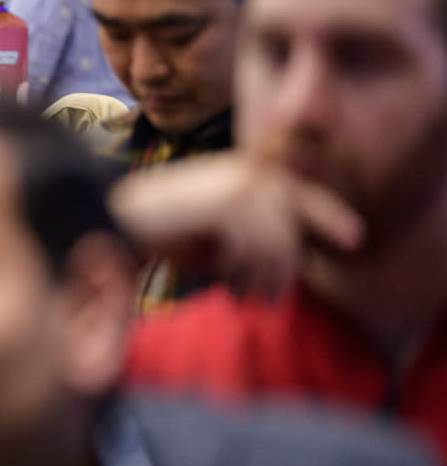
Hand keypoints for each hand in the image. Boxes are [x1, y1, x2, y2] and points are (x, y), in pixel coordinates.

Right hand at [110, 153, 363, 298]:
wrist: (111, 227)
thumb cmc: (156, 237)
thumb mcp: (213, 237)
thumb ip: (248, 237)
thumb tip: (288, 262)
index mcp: (236, 172)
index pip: (295, 189)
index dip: (327, 211)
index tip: (353, 238)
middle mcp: (238, 171)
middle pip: (292, 216)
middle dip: (287, 259)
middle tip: (272, 294)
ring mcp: (231, 184)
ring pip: (277, 234)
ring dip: (262, 271)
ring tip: (245, 294)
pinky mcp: (221, 202)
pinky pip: (255, 242)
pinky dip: (242, 269)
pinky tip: (227, 282)